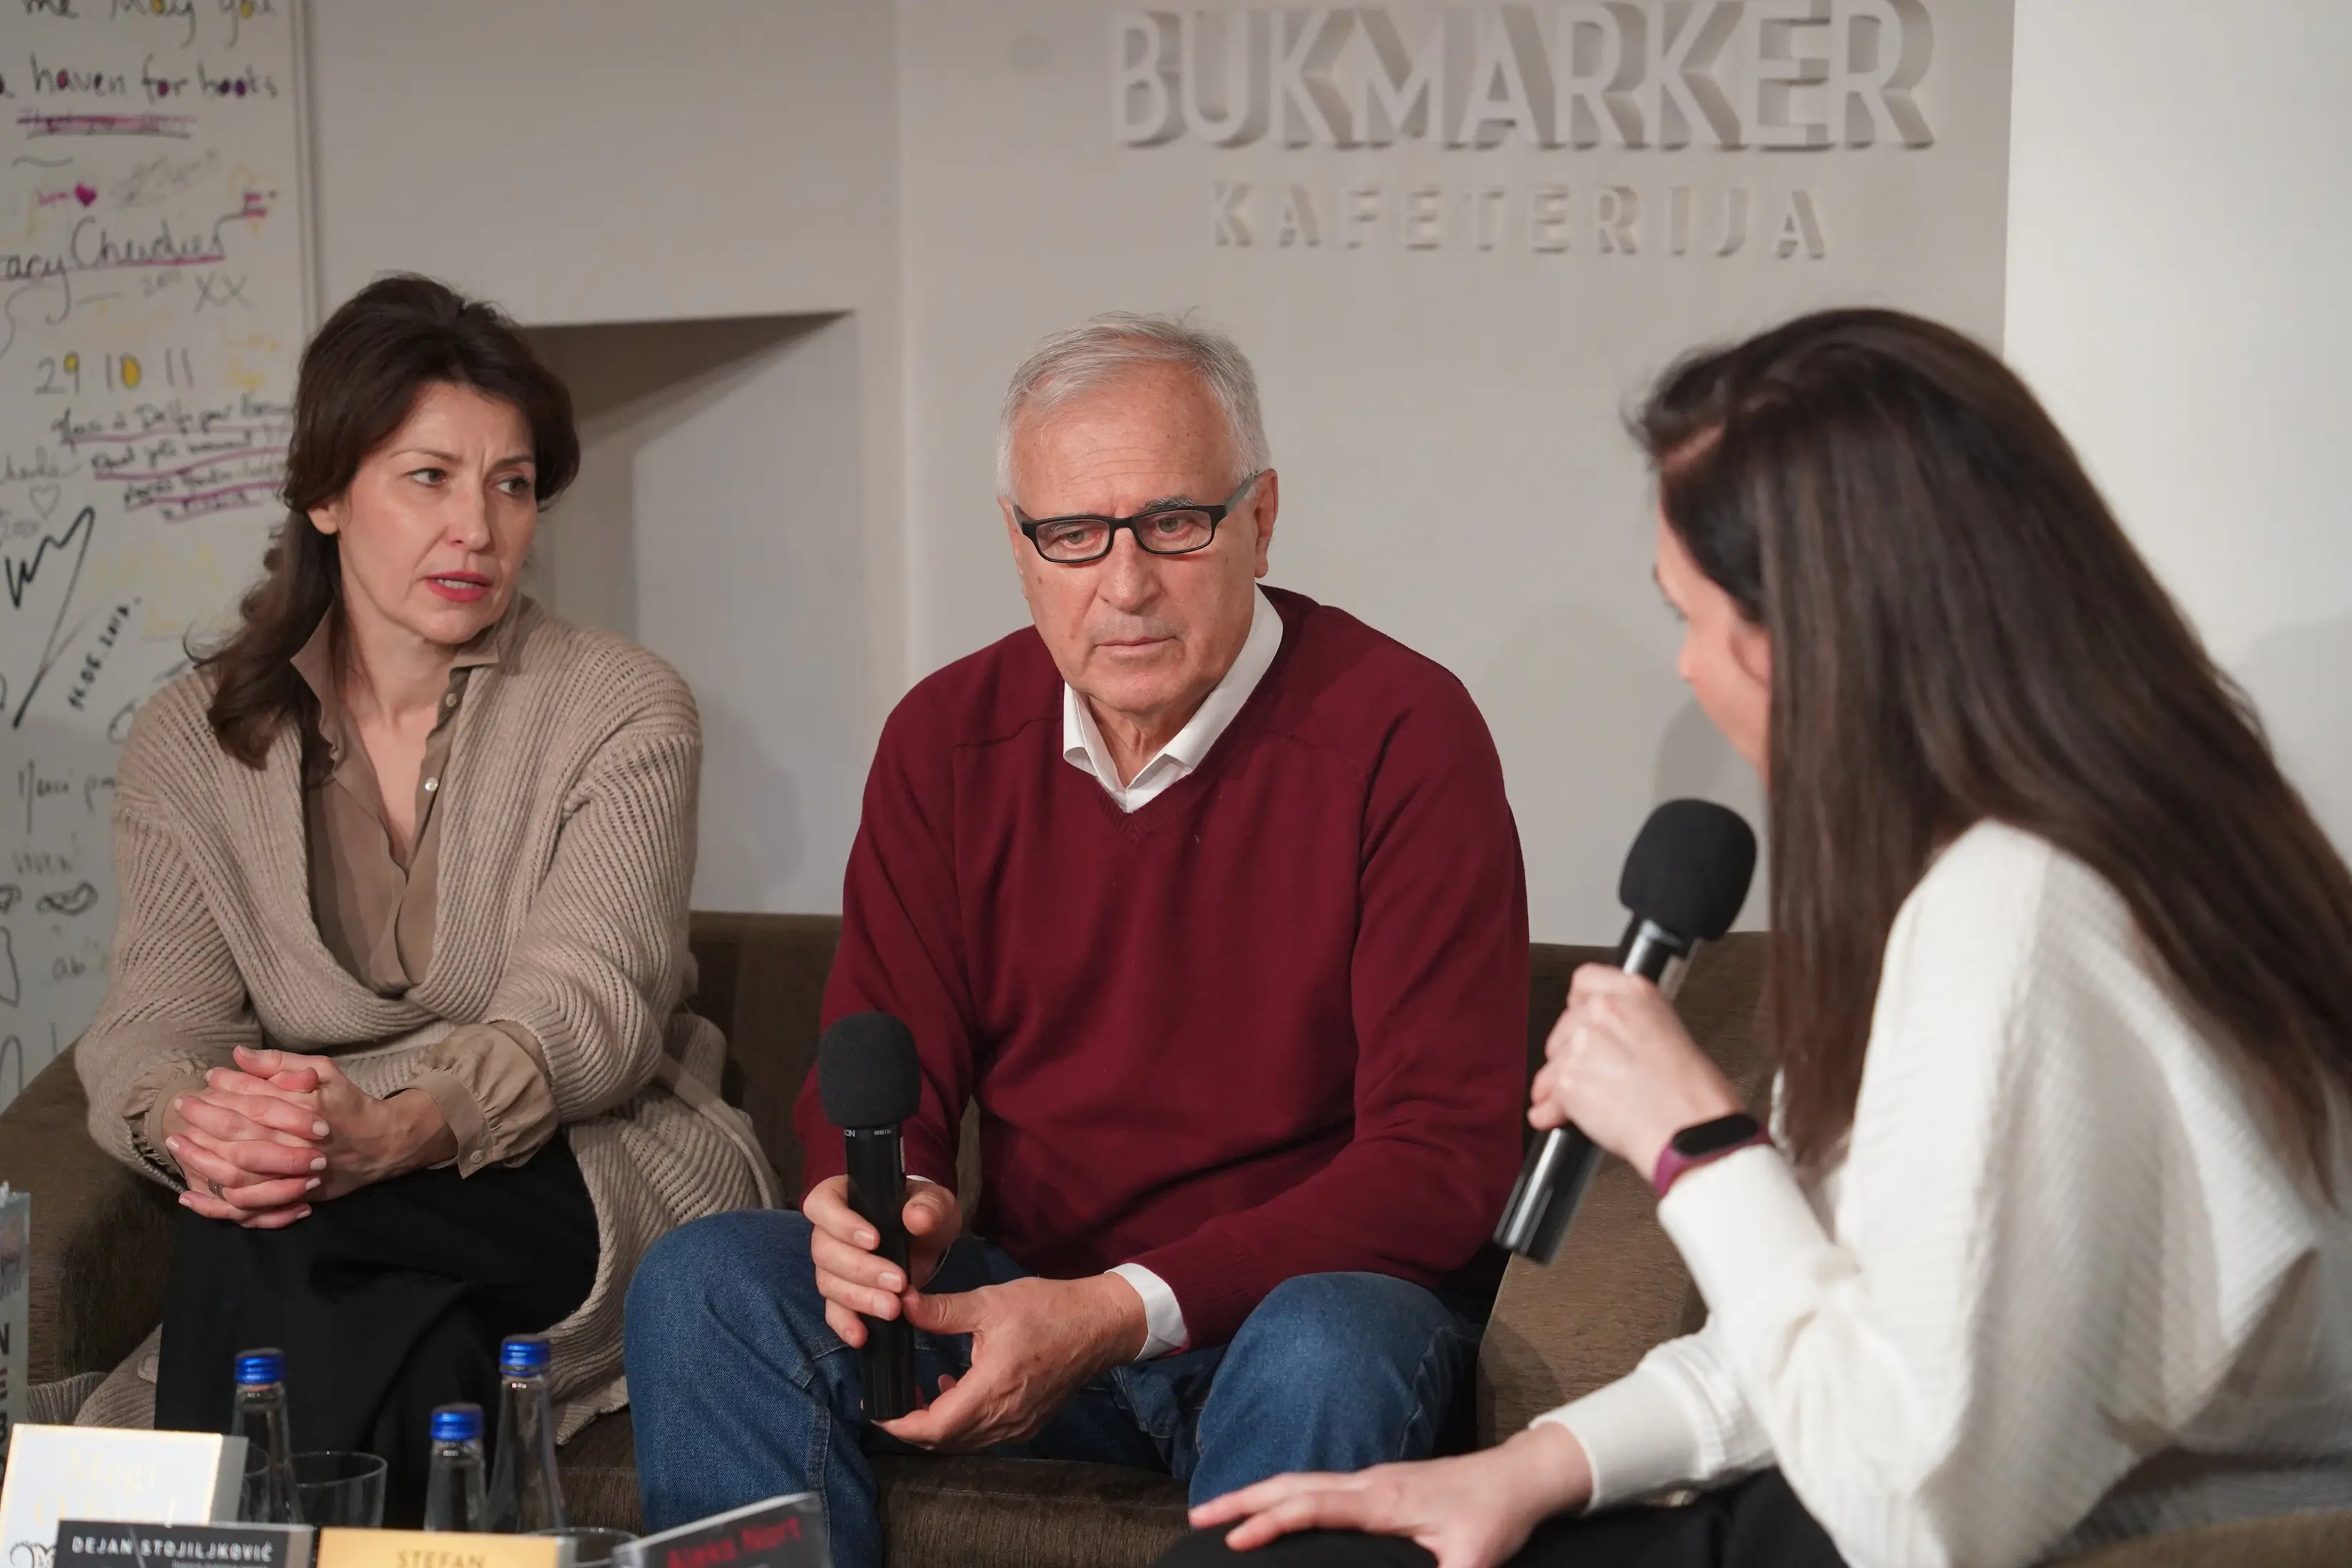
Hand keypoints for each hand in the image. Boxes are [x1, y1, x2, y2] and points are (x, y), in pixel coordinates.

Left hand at [172, 1046, 454, 1221]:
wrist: (377, 1147)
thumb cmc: (348, 1105)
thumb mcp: (325, 1071)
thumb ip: (281, 1063)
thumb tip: (239, 1055)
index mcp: (304, 1108)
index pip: (254, 1096)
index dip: (226, 1086)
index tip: (206, 1078)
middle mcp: (295, 1140)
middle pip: (237, 1131)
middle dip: (203, 1117)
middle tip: (181, 1106)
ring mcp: (289, 1172)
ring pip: (234, 1169)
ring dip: (200, 1157)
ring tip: (177, 1142)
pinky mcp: (287, 1195)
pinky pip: (244, 1205)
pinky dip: (214, 1203)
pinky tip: (189, 1194)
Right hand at [804, 1175, 963, 1348]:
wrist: (927, 1238)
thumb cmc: (924, 1212)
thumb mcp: (935, 1202)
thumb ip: (928, 1206)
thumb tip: (916, 1218)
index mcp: (843, 1196)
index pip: (822, 1204)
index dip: (841, 1223)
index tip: (874, 1240)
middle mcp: (828, 1231)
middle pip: (825, 1251)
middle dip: (862, 1270)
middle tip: (898, 1283)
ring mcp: (832, 1265)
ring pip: (829, 1283)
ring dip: (859, 1298)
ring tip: (893, 1309)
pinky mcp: (842, 1294)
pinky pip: (833, 1311)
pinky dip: (845, 1324)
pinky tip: (861, 1336)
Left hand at [874, 1274, 1144, 1451]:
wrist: (1100, 1325)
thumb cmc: (1049, 1310)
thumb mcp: (990, 1302)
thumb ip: (941, 1310)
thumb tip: (899, 1305)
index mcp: (992, 1389)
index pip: (934, 1427)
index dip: (900, 1425)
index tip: (877, 1409)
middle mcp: (1005, 1417)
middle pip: (944, 1442)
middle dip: (911, 1428)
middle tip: (889, 1401)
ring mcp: (1019, 1425)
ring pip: (963, 1443)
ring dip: (936, 1427)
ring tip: (916, 1395)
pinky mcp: (1028, 1424)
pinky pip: (983, 1436)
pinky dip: (961, 1424)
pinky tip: (954, 1391)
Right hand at [1189, 1425, 1592, 1567]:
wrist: (1518, 1477)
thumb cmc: (1495, 1517)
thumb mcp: (1475, 1561)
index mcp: (1382, 1499)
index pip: (1313, 1507)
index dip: (1272, 1522)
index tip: (1235, 1541)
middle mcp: (1368, 1482)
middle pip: (1292, 1484)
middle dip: (1242, 1499)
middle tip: (1196, 1518)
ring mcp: (1371, 1479)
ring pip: (1301, 1481)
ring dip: (1257, 1494)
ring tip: (1219, 1514)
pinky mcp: (1378, 1485)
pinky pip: (1316, 1487)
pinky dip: (1283, 1494)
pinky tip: (1275, 1511)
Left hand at [1529, 964, 1743, 1179]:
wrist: (1688, 1131)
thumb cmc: (1692, 1096)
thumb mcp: (1669, 1034)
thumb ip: (1630, 1024)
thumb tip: (1606, 1039)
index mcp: (1635, 994)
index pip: (1585, 980)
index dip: (1580, 1006)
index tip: (1583, 1022)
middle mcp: (1605, 1011)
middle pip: (1565, 1026)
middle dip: (1572, 1052)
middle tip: (1595, 1074)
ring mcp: (1583, 1044)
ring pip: (1553, 1063)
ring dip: (1561, 1084)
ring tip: (1585, 1102)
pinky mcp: (1569, 1079)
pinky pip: (1546, 1096)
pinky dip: (1551, 1111)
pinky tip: (1561, 1118)